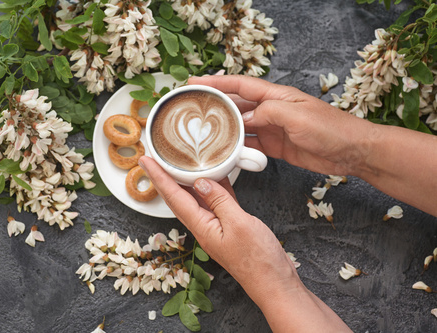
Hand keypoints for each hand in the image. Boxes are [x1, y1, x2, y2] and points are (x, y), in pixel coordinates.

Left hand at [138, 157, 294, 302]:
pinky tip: (214, 175)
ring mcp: (215, 227)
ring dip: (185, 180)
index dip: (158, 176)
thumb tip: (201, 182)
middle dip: (164, 177)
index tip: (145, 160)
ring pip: (196, 198)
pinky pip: (214, 201)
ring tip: (177, 162)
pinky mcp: (228, 226)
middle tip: (154, 158)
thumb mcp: (239, 224)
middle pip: (178, 197)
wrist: (273, 282)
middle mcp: (204, 226)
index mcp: (201, 226)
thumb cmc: (258, 259)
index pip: (173, 196)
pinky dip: (212, 187)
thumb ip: (219, 201)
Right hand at [189, 75, 374, 175]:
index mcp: (277, 96)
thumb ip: (269, 113)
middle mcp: (272, 110)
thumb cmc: (332, 129)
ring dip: (224, 130)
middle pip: (237, 105)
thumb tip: (245, 119)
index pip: (240, 85)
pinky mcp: (275, 147)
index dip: (217, 83)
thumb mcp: (298, 117)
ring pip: (241, 127)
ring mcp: (273, 129)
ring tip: (203, 133)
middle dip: (215, 105)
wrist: (352, 152)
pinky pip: (251, 146)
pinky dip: (238, 149)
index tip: (196, 83)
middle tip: (193, 109)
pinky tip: (227, 153)